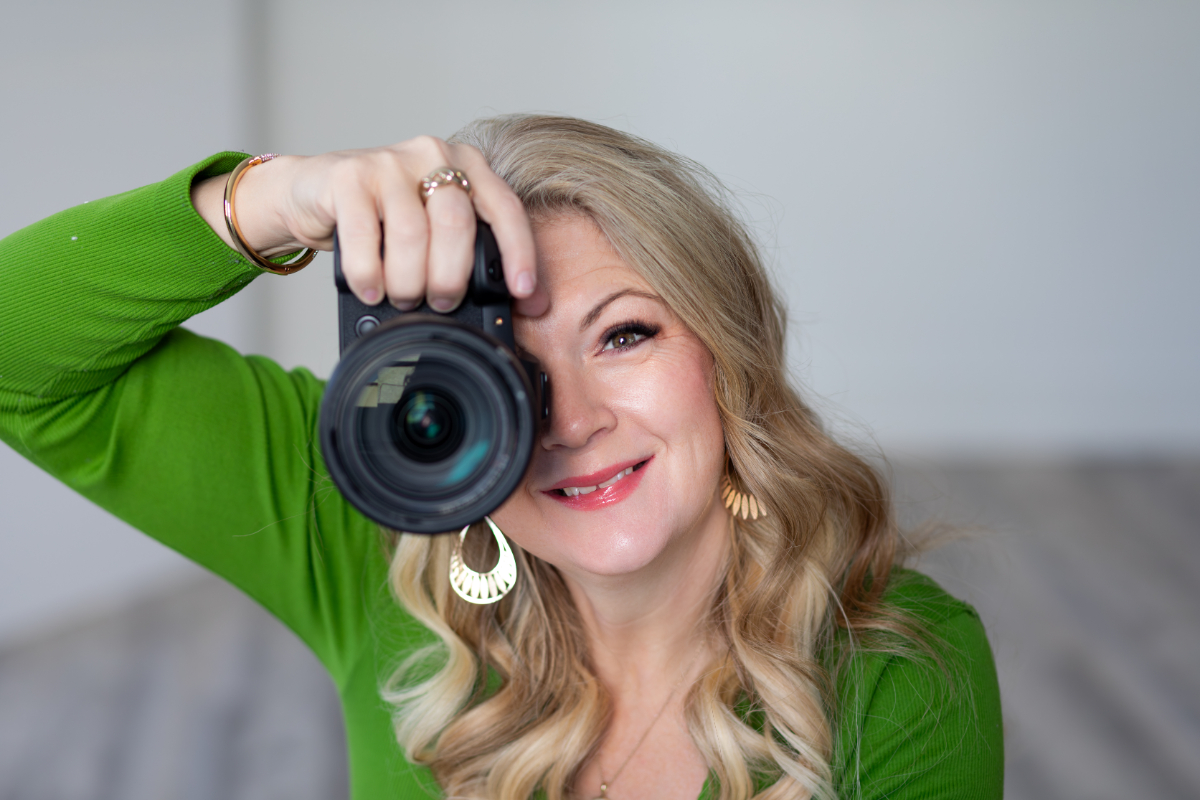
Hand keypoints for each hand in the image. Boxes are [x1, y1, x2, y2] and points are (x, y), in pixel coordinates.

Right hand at [191, 137, 546, 315]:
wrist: (312, 192)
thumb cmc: (382, 217)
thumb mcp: (433, 227)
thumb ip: (467, 250)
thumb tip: (515, 304)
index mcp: (467, 165)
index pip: (507, 209)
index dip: (520, 255)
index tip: (524, 295)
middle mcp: (433, 155)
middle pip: (457, 225)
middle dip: (451, 278)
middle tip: (441, 302)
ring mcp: (390, 162)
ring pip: (412, 234)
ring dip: (408, 281)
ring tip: (402, 297)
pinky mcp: (348, 176)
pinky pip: (365, 236)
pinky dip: (369, 273)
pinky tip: (371, 289)